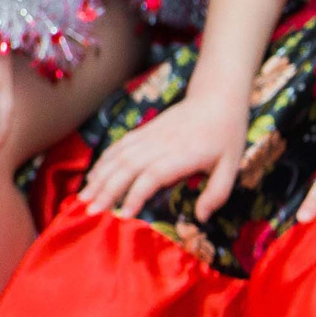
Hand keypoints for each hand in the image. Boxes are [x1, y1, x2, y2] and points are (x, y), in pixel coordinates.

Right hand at [79, 86, 250, 219]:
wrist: (217, 98)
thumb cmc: (227, 135)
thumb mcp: (232, 165)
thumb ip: (218, 193)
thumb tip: (202, 218)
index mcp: (183, 155)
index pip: (153, 176)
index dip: (136, 195)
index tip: (124, 215)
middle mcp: (161, 145)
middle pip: (127, 168)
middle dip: (107, 191)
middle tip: (91, 212)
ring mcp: (150, 136)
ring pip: (118, 157)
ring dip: (99, 177)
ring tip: (83, 197)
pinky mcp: (144, 130)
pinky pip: (118, 146)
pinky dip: (103, 161)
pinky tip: (92, 177)